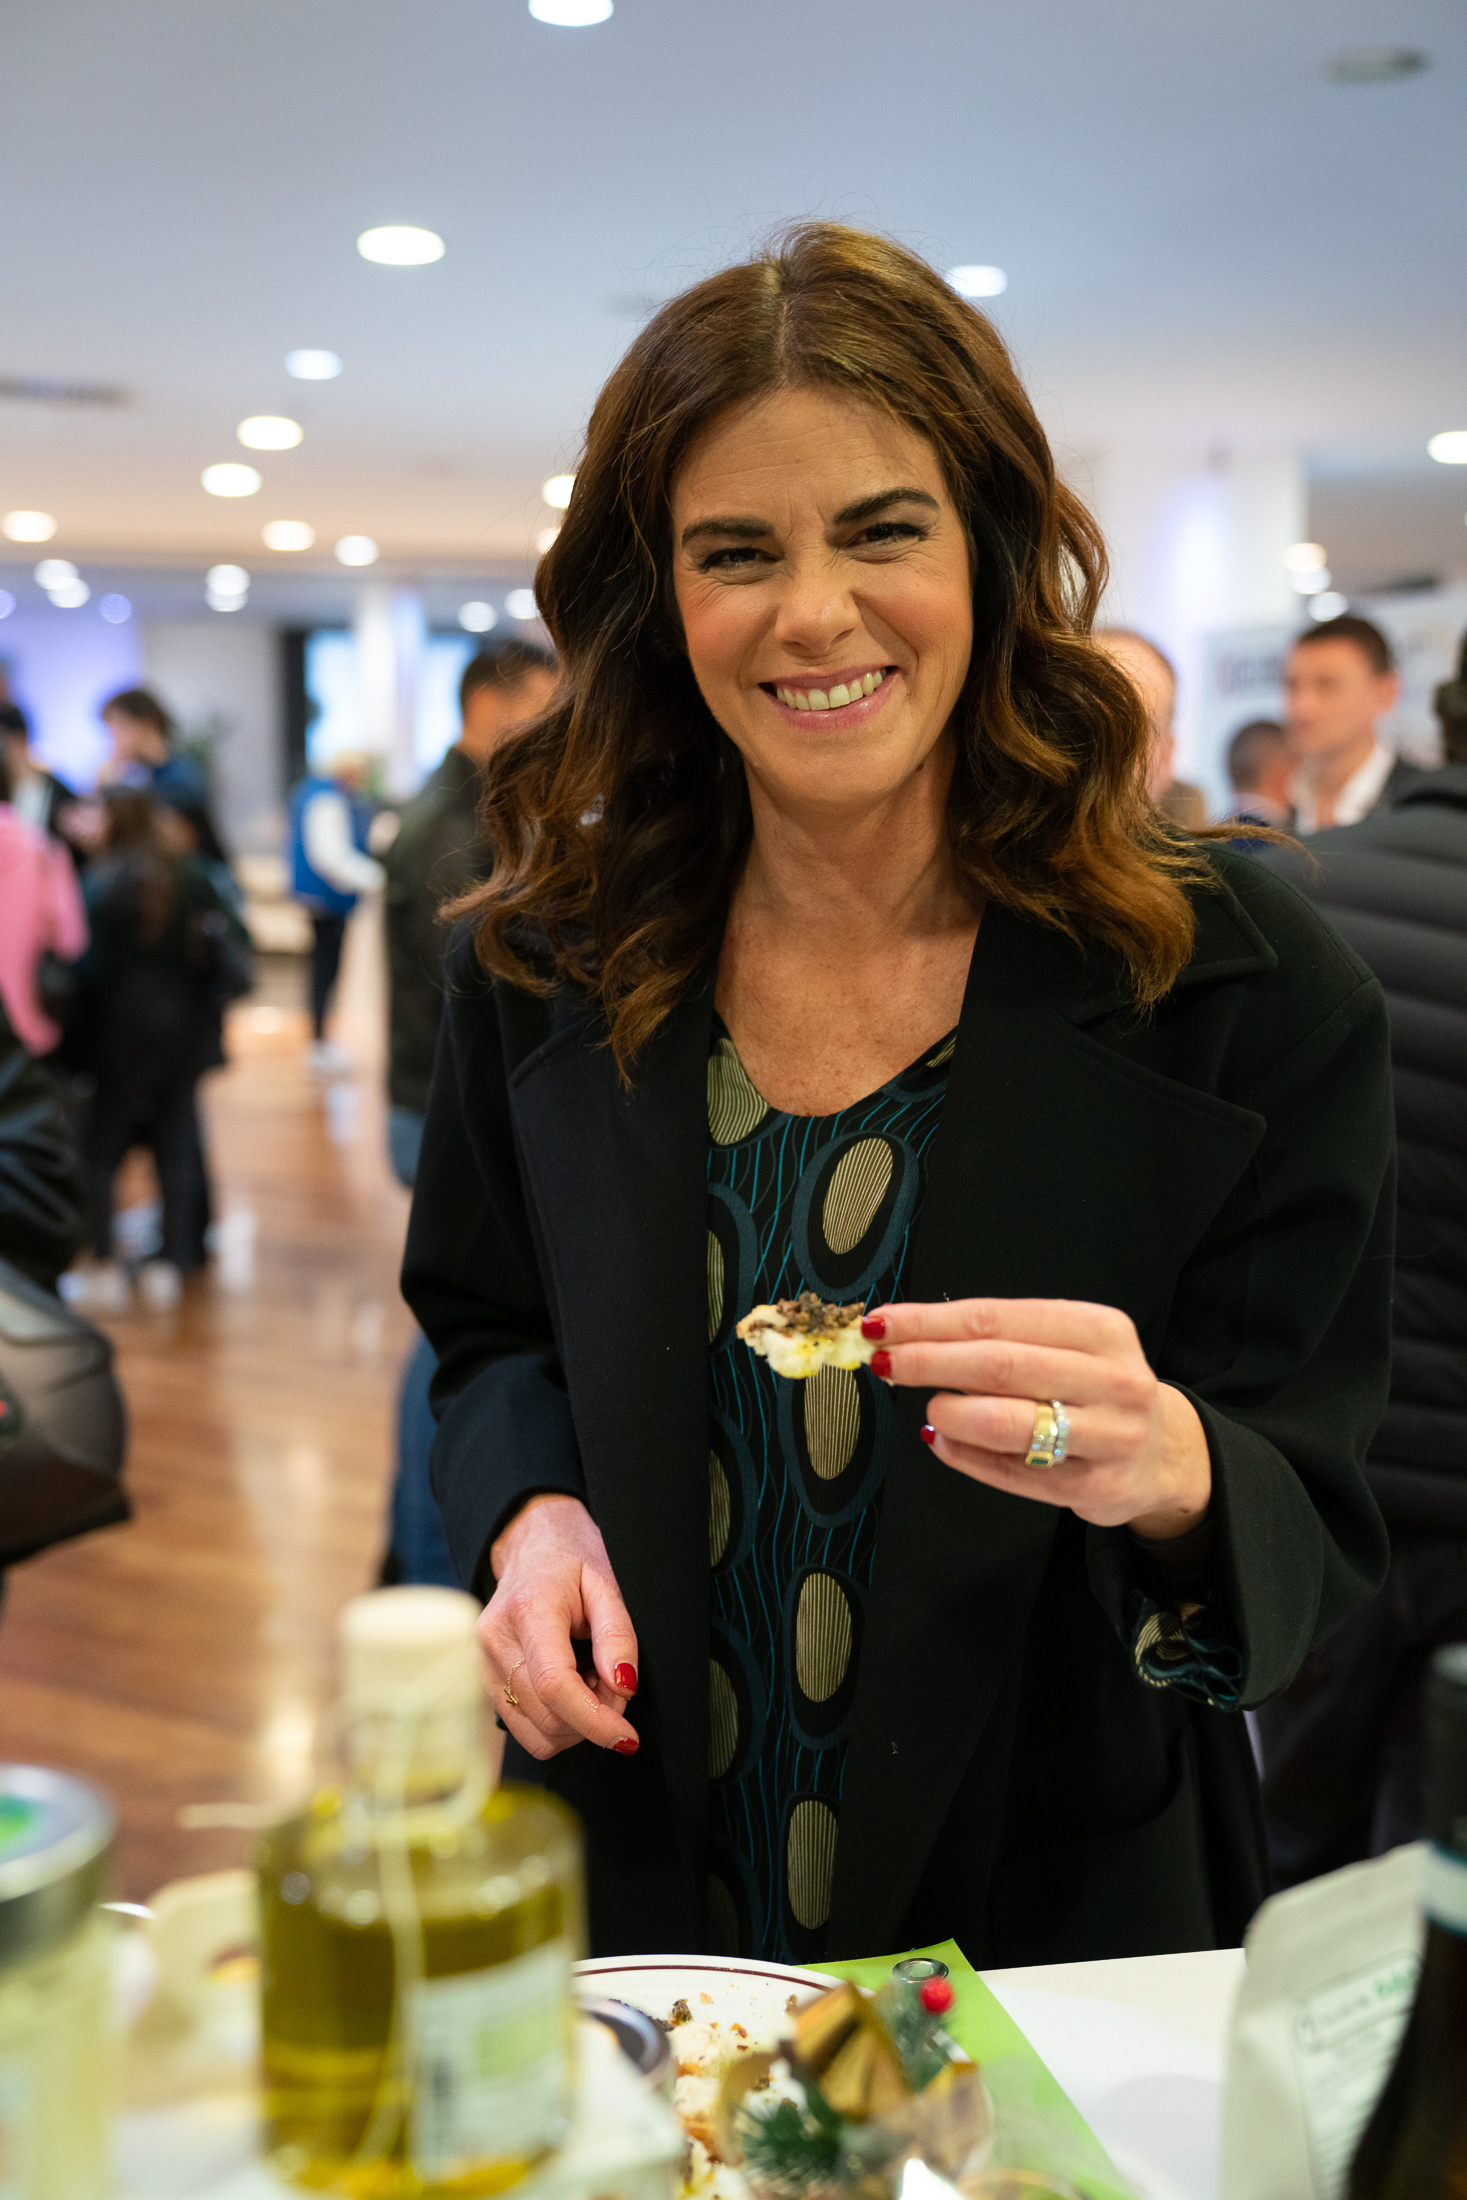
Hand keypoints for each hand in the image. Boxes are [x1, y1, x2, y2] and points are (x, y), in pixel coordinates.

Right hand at [477, 1496, 639, 1760]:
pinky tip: (569, 1689)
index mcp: (528, 1610)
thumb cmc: (569, 1560)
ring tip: (590, 1681)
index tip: (627, 1736)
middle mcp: (494, 1641)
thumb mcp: (606, 1585)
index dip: (595, 1721)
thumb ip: (618, 1637)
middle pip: (547, 1717)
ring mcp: (481, 1664)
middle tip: (615, 1685)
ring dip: (574, 1724)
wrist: (529, 1546)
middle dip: (593, 1719)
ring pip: (534, 1733)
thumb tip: (622, 1687)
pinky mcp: (480, 1682)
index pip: (555, 1685)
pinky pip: (522, 1728)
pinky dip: (555, 1722)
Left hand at [865, 1297, 1210, 1539]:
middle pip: (999, 1366)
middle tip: (884, 1362)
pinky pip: (1013, 1473)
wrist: (1163, 1453)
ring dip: (951, 1413)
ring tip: (930, 1407)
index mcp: (1100, 1329)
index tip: (884, 1324)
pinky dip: (966, 1456)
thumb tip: (910, 1335)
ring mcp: (1109, 1438)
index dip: (932, 1322)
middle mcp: (1112, 1380)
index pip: (997, 1319)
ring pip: (1007, 1423)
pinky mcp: (1095, 1488)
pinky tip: (944, 1441)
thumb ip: (1000, 1338)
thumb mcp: (1067, 1345)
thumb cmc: (1096, 1388)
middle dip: (929, 1361)